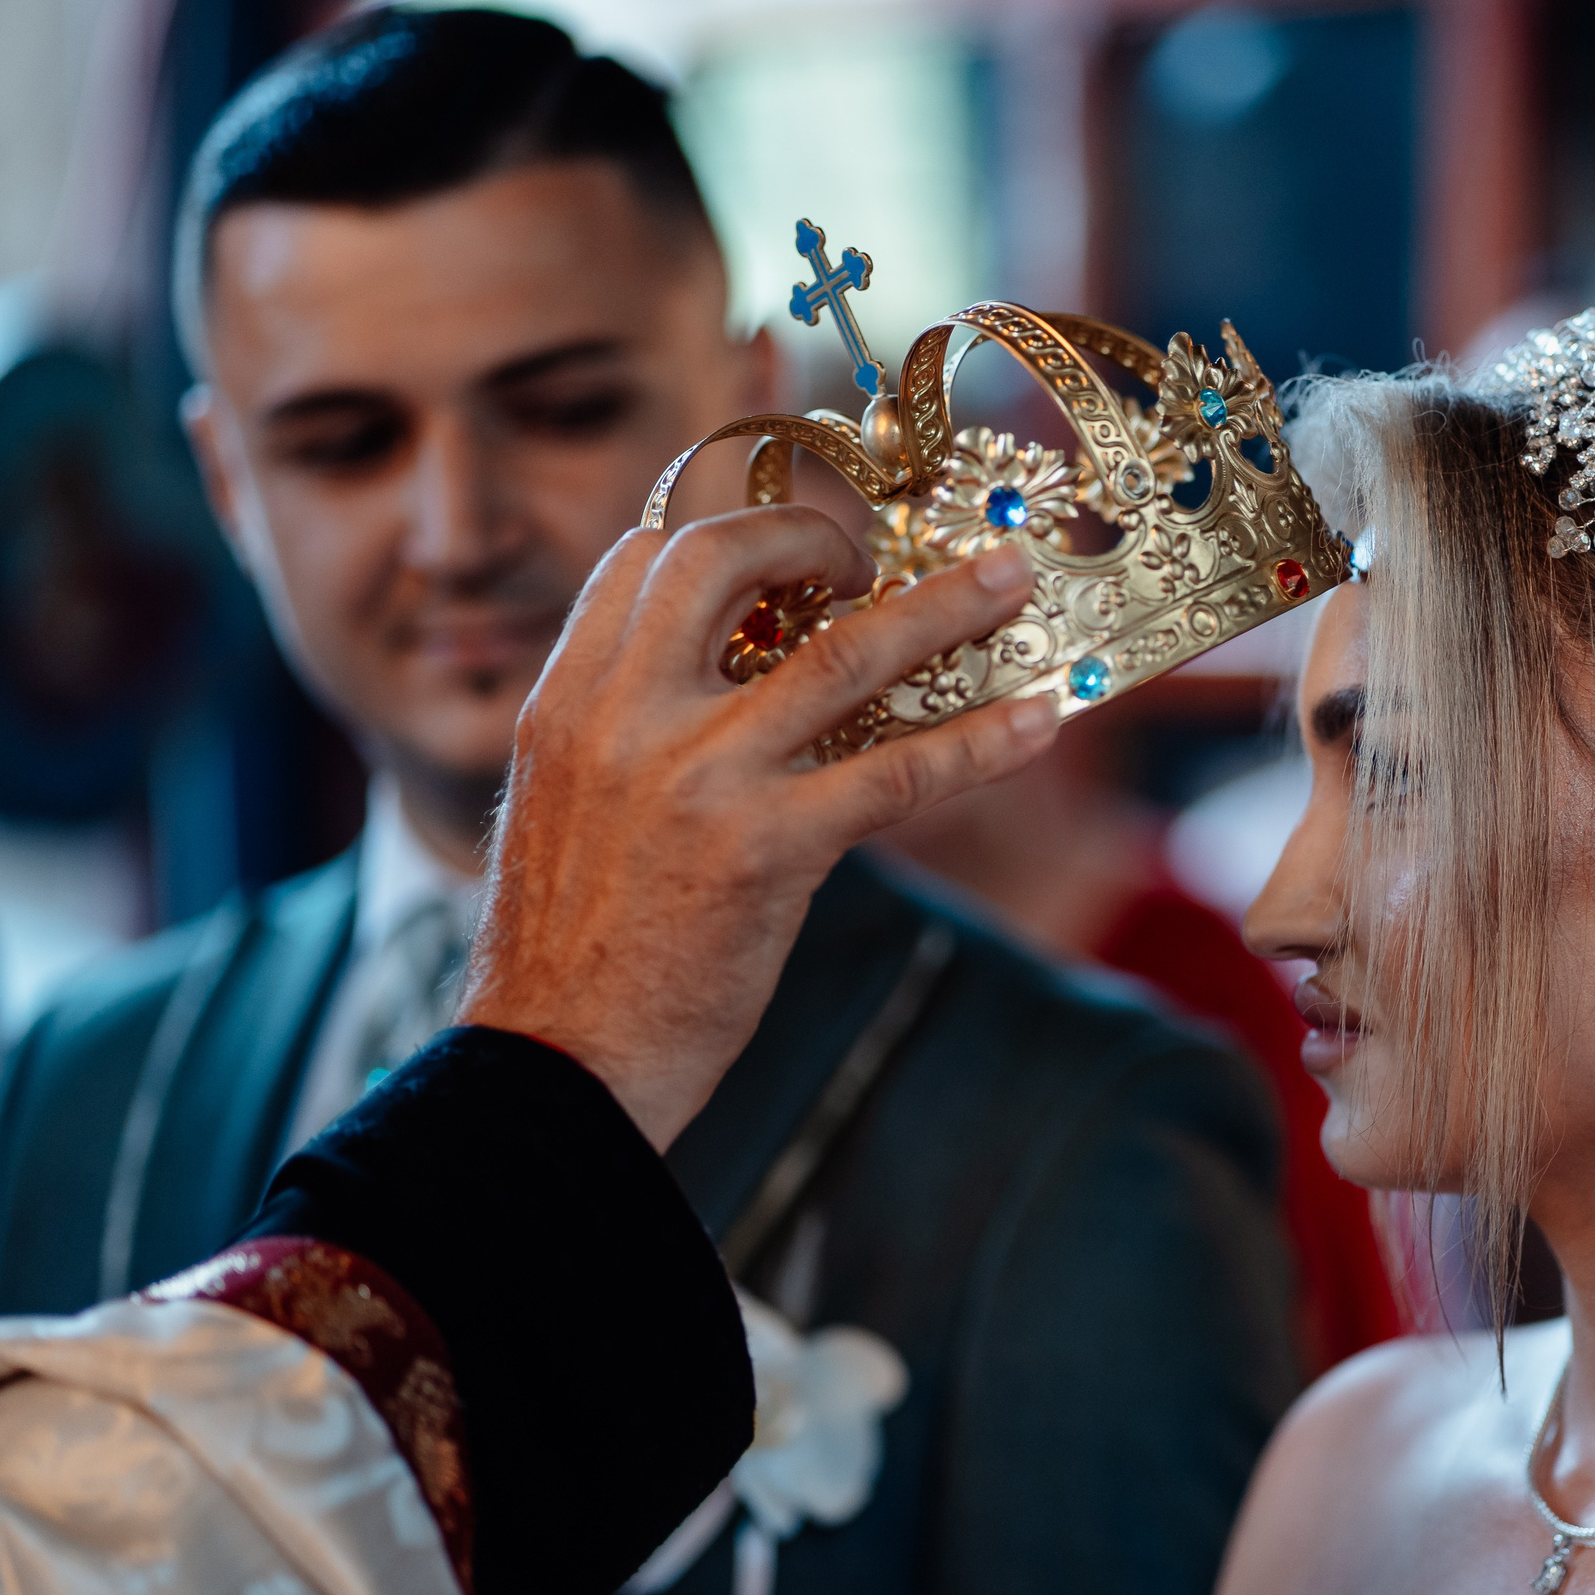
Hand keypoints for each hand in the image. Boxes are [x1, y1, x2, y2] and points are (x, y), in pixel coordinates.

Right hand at [460, 505, 1053, 1146]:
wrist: (558, 1063)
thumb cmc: (566, 956)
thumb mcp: (558, 810)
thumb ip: (619, 736)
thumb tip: (707, 693)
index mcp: (566, 703)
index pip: (642, 559)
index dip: (724, 531)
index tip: (784, 545)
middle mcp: (624, 718)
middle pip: (726, 560)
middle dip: (814, 531)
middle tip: (871, 560)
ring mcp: (701, 777)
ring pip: (843, 653)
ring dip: (943, 606)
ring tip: (1008, 581)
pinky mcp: (770, 850)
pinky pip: (900, 773)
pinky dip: (981, 741)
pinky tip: (1036, 722)